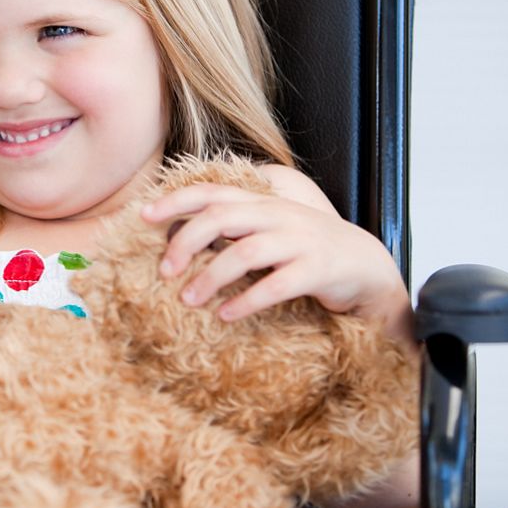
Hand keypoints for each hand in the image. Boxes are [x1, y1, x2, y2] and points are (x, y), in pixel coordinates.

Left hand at [140, 169, 407, 329]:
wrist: (364, 265)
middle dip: (186, 243)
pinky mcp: (317, 270)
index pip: (212, 192)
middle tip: (164, 270)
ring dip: (211, 278)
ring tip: (188, 300)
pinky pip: (276, 285)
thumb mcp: (267, 229)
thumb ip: (231, 227)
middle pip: (221, 218)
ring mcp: (300, 240)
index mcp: (262, 202)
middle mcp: (278, 214)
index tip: (143, 216)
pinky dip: (247, 301)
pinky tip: (226, 315)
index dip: (176, 200)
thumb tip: (179, 238)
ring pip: (246, 253)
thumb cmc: (303, 249)